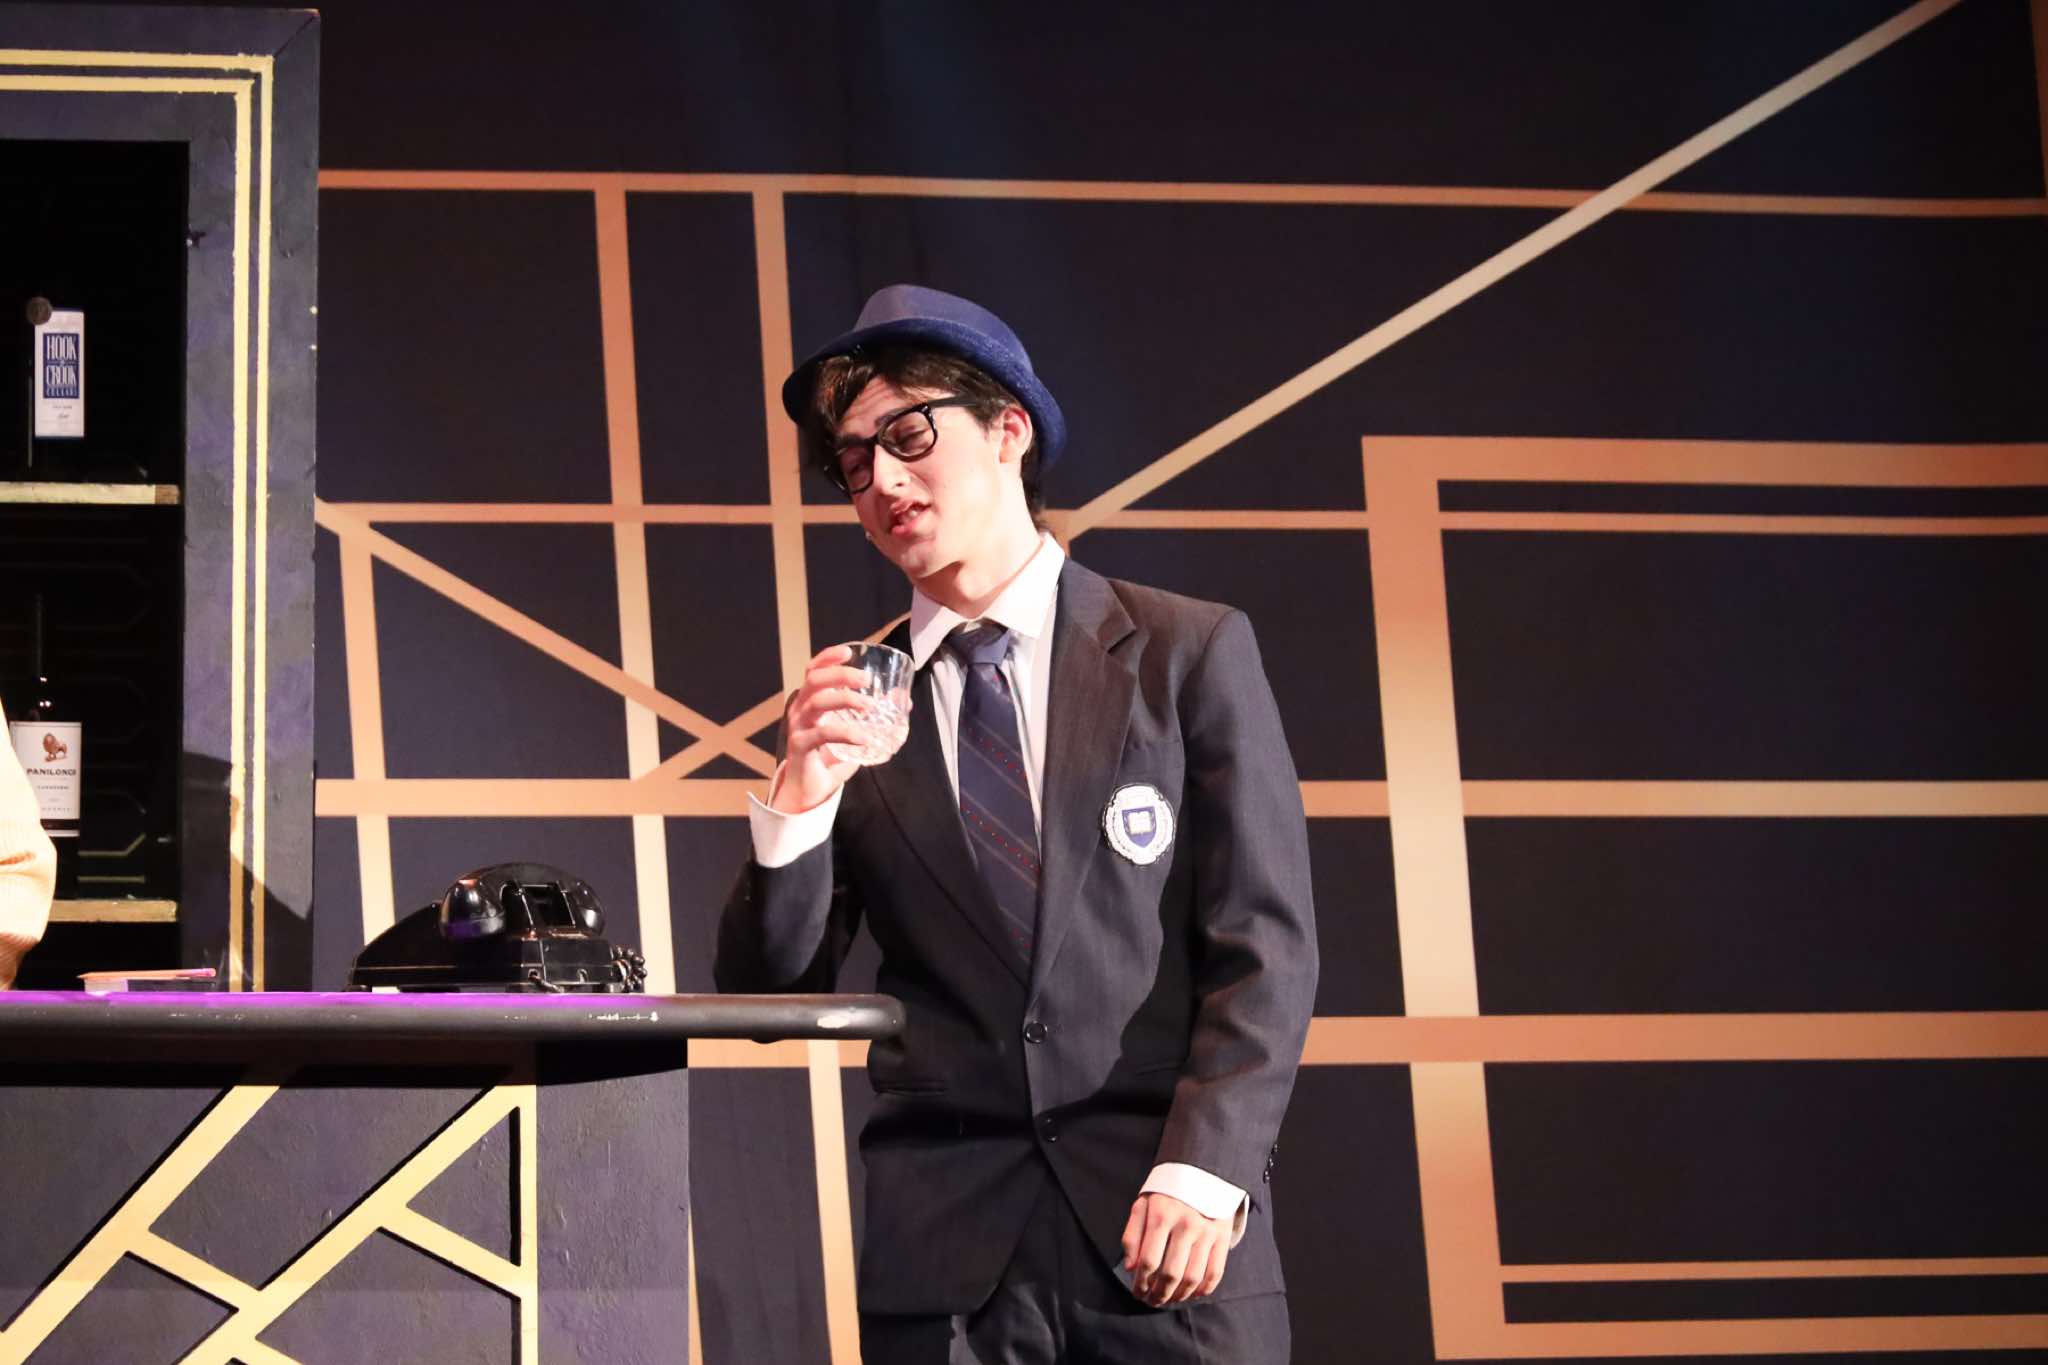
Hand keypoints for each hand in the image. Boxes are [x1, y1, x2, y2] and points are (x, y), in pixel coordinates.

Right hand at [770, 645, 903, 813]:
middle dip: (841, 675)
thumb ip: (874, 716)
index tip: (849, 651)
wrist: (810, 791)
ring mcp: (798, 727)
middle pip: (815, 680)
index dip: (828, 657)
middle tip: (866, 680)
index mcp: (811, 701)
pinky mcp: (800, 746)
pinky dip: (846, 733)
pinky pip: (822, 734)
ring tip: (870, 707)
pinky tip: (865, 738)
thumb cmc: (831, 758)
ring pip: (817, 702)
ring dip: (846, 699)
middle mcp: (800, 709)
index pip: (814, 670)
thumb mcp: (855, 732)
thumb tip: (903, 701)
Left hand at [1121, 1192, 1229, 1306]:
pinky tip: (1192, 1294)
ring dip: (1179, 1296)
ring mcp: (1206, 1232)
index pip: (1148, 1260)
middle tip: (1151, 1301)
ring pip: (1192, 1277)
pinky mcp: (1222, 1237)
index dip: (1140, 1283)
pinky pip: (1215, 1272)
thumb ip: (1132, 1235)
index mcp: (1161, 1215)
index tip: (1137, 1292)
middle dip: (1158, 1295)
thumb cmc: (1167, 1191)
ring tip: (1169, 1299)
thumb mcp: (1143, 1204)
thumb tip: (1131, 1268)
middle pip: (1170, 1273)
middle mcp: (1185, 1225)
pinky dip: (1203, 1290)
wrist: (1202, 1170)